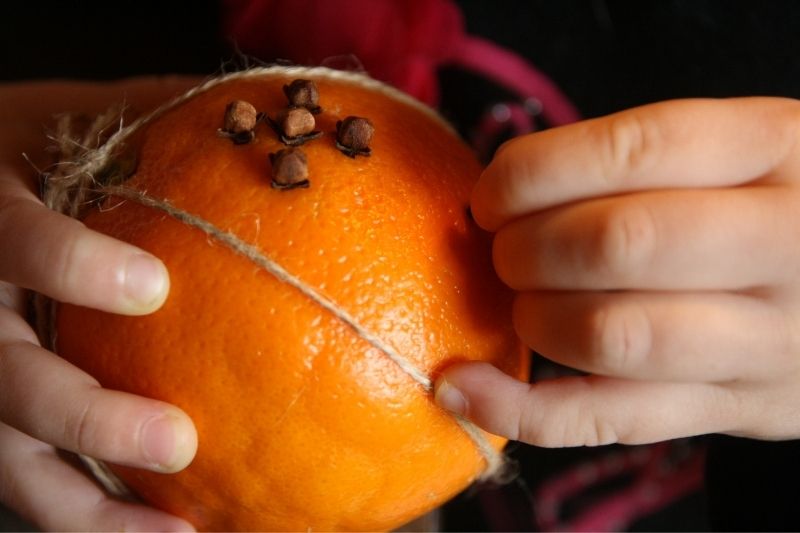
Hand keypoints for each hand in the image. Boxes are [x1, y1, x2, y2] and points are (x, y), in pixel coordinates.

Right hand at [0, 78, 198, 530]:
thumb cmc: (33, 149)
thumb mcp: (78, 121)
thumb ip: (157, 120)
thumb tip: (275, 115)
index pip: (10, 242)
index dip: (69, 264)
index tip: (152, 287)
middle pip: (2, 378)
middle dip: (85, 414)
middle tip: (177, 438)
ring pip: (8, 455)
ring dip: (86, 506)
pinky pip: (29, 478)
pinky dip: (89, 514)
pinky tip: (162, 531)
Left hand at [435, 97, 799, 446]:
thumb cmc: (769, 207)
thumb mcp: (739, 151)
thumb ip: (640, 161)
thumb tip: (500, 193)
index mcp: (778, 148)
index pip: (633, 150)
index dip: (534, 173)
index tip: (492, 195)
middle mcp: (785, 244)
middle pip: (618, 245)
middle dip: (526, 249)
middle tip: (506, 250)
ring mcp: (766, 340)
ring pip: (612, 336)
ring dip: (532, 318)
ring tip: (522, 302)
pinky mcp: (735, 409)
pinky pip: (610, 420)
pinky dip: (519, 410)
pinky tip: (463, 385)